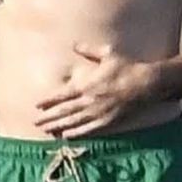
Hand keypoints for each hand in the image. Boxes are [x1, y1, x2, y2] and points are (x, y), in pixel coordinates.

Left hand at [34, 43, 160, 138]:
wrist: (146, 83)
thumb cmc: (127, 67)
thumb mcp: (108, 53)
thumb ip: (89, 50)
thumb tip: (74, 44)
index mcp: (87, 85)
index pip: (62, 95)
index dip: (48, 101)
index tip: (36, 106)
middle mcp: (89, 101)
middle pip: (64, 111)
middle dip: (48, 117)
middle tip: (35, 122)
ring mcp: (98, 112)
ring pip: (73, 122)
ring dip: (58, 127)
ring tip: (46, 130)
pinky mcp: (107, 121)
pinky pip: (88, 130)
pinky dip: (76, 133)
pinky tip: (66, 137)